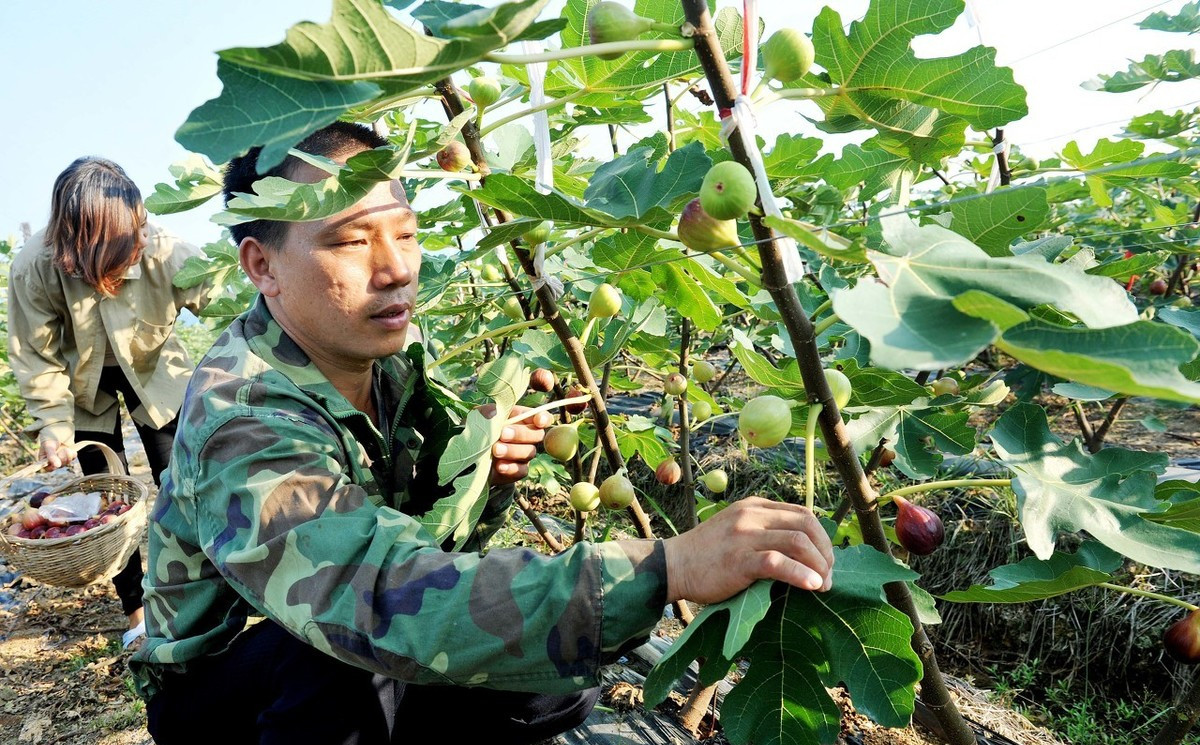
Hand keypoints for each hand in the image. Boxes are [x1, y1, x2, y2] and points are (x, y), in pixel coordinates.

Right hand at [39, 439, 76, 470]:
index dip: (53, 467)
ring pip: (66, 463)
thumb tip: (57, 466)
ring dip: (68, 456)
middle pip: (59, 466)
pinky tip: (71, 449)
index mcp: (44, 459)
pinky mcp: (69, 455)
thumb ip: (51, 456)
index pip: (48, 469)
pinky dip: (73, 454)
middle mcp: (52, 460)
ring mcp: (61, 458)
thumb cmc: (50, 436)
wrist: (60, 428)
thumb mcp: (49, 446)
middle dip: (62, 459)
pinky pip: (73, 458)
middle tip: (63, 451)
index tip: (57, 464)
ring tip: (66, 449)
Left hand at [480, 404, 553, 484]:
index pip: (541, 417)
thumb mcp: (479, 418)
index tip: (538, 420)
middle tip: (503, 434)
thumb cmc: (478, 431)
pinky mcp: (517, 471)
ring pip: (529, 452)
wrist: (468, 456)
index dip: (543, 417)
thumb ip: (487, 413)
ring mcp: (524, 455)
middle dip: (521, 434)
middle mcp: (527, 436)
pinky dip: (511, 468)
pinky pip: (522, 470)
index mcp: (521, 419)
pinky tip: (500, 466)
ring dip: (513, 450)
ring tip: (495, 450)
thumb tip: (494, 412)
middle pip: (537, 435)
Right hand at [662, 497, 833, 604]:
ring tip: (823, 585)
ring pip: (798, 541)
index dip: (822, 537)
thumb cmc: (707, 555)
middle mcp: (752, 515)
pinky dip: (801, 575)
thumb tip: (805, 555)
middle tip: (829, 576)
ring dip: (819, 565)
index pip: (803, 514)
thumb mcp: (738, 531)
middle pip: (806, 525)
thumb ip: (765, 533)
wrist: (672, 565)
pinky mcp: (738, 559)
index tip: (826, 561)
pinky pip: (778, 562)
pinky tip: (811, 586)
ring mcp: (745, 535)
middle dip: (825, 552)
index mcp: (755, 507)